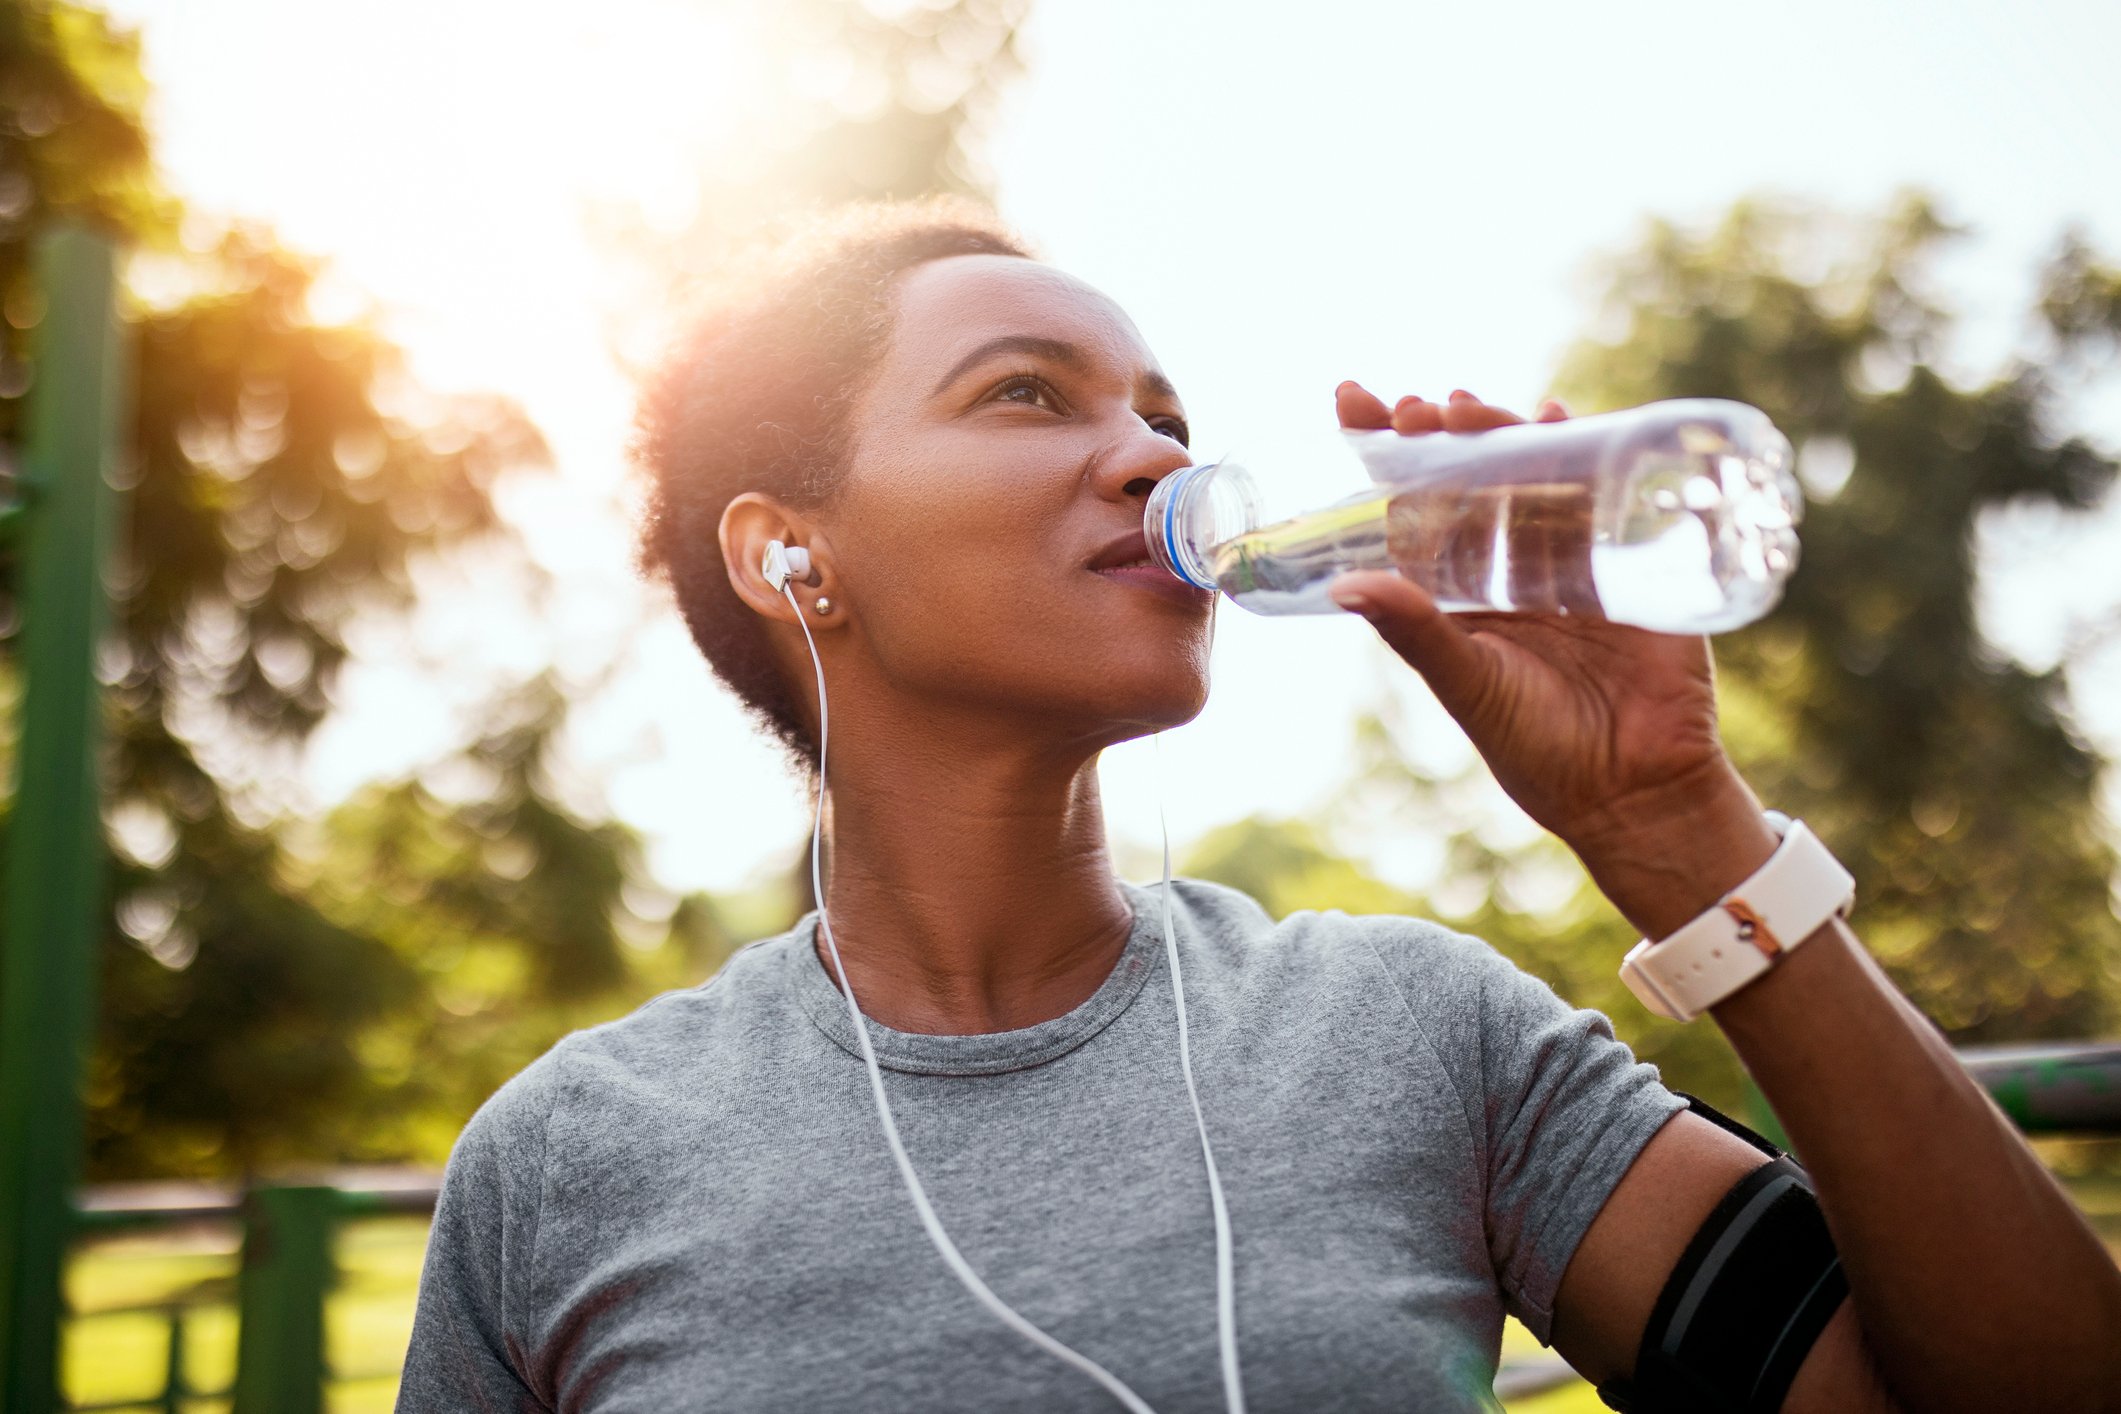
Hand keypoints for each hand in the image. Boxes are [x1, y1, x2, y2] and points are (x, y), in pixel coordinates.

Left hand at [1330, 383, 1777, 938]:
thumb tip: (1342, 586)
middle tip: (1412, 407)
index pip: (1413, 508)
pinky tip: (1556, 413)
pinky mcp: (1629, 559)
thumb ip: (1415, 634)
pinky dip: (1584, 446)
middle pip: (1471, 477)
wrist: (1637, 788)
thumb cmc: (1540, 746)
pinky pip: (1603, 490)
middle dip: (1439, 434)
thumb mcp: (1469, 683)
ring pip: (1530, 472)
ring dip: (1499, 430)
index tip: (1350, 402)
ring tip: (1463, 404)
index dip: (1382, 455)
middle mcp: (1510, 566)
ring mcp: (1570, 557)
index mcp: (1462, 594)